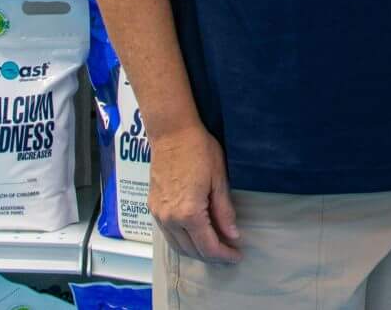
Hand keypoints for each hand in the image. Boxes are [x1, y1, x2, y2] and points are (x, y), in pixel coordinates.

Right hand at [150, 124, 241, 262]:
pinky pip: (168, 234)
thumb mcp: (219, 179)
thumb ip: (224, 211)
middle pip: (192, 250)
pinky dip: (182, 241)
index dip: (224, 255)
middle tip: (228, 254)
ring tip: (214, 248)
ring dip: (196, 251)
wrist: (171, 133)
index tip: (237, 255)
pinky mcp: (153, 207)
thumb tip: (233, 234)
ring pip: (177, 246)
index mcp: (189, 213)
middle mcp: (170, 218)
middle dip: (212, 257)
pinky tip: (194, 236)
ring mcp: (159, 214)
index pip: (208, 246)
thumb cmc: (198, 149)